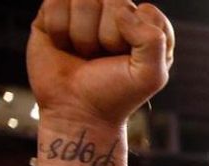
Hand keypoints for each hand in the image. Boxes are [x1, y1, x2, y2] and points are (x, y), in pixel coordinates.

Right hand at [27, 0, 174, 127]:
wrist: (77, 112)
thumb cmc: (116, 95)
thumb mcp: (150, 76)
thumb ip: (154, 41)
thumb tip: (122, 11)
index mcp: (146, 28)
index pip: (147, 12)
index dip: (136, 38)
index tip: (128, 60)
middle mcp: (117, 15)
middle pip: (113, 1)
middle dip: (107, 37)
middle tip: (102, 58)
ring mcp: (85, 12)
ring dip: (82, 35)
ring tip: (84, 54)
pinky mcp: (55, 13)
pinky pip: (55, 1)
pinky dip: (59, 29)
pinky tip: (64, 46)